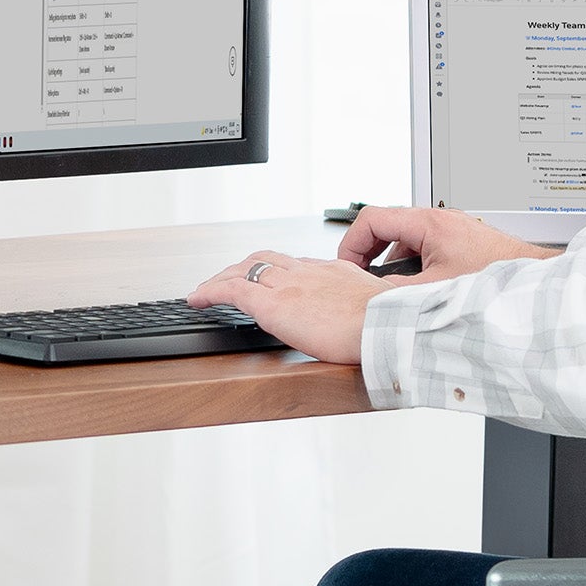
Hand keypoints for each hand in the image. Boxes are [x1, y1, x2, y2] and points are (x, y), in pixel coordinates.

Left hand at [186, 251, 387, 364]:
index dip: (278, 271)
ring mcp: (287, 285)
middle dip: (245, 267)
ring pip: (245, 269)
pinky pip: (231, 290)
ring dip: (223, 277)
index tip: (272, 279)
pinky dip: (211, 291)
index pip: (297, 264)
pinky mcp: (272, 304)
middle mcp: (307, 272)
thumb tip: (360, 321)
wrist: (386, 325)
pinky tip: (197, 299)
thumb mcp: (375, 307)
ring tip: (208, 289)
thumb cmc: (388, 325)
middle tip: (231, 277)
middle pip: (266, 260)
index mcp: (333, 272)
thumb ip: (360, 307)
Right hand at [336, 205, 559, 280]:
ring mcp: (450, 229)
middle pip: (386, 226)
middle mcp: (439, 220)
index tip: (346, 264)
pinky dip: (411, 263)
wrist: (532, 284)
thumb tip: (371, 298)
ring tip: (387, 284)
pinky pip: (423, 246)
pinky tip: (417, 287)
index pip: (371, 219)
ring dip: (390, 260)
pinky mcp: (459, 242)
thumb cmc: (494, 279)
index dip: (351, 243)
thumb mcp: (433, 290)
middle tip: (360, 276)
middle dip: (368, 252)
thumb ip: (397, 292)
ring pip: (405, 237)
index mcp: (428, 223)